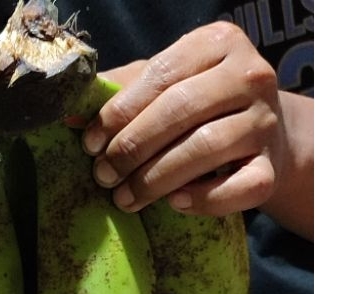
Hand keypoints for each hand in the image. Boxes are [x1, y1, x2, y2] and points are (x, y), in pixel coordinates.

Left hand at [82, 22, 292, 221]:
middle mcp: (249, 75)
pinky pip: (236, 189)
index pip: (160, 75)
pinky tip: (173, 203)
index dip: (118, 112)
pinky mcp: (272, 167)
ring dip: (154, 179)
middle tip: (103, 176)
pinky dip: (201, 200)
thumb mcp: (168, 86)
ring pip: (204, 149)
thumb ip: (123, 93)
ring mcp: (265, 122)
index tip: (88, 143)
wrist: (268, 137)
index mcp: (218, 44)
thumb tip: (68, 114)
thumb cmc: (202, 109)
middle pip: (180, 111)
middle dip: (132, 148)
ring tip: (124, 198)